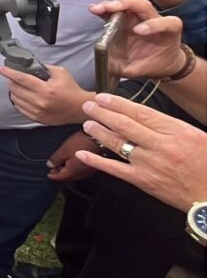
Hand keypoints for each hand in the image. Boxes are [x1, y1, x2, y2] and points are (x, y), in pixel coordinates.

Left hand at [0, 64, 92, 125]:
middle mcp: (40, 102)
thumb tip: (30, 65)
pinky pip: (19, 108)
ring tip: (21, 87)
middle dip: (12, 81)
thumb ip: (44, 67)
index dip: (9, 73)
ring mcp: (37, 112)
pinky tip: (25, 97)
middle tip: (15, 78)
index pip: (21, 79)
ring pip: (15, 99)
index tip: (2, 69)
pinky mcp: (37, 118)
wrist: (80, 108)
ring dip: (15, 91)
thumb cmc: (72, 90)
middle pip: (15, 89)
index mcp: (46, 89)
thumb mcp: (61, 73)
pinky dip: (19, 101)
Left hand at [46, 130, 98, 181]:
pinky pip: (81, 169)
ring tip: (61, 164)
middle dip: (60, 173)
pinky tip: (72, 161)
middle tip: (53, 168)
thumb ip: (55, 159)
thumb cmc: (82, 143)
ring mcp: (89, 170)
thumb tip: (50, 165)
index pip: (60, 178)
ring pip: (75, 173)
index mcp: (74, 172)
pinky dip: (74, 167)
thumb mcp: (64, 150)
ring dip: (67, 170)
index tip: (48, 174)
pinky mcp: (94, 165)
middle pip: (68, 177)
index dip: (53, 176)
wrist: (101, 139)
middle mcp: (82, 174)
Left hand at [75, 93, 206, 211]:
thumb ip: (172, 127)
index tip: (104, 97)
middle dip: (103, 113)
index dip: (118, 103)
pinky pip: (114, 168)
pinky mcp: (143, 180)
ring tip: (86, 124)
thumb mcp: (197, 137)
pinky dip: (96, 161)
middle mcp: (161, 145)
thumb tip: (147, 117)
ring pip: (118, 143)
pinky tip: (82, 154)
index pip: (141, 113)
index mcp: (176, 131)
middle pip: (125, 125)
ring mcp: (150, 163)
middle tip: (88, 105)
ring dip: (99, 132)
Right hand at [88, 0, 184, 79]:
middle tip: (110, 8)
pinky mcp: (129, 18)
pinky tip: (94, 9)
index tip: (138, 31)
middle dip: (126, 5)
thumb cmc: (156, 63)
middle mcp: (156, 19)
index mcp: (169, 32)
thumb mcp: (147, 69)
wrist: (162, 61)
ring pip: (130, 4)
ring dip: (113, 4)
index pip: (167, 23)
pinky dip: (106, 9)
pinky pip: (118, 10)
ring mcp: (141, 17)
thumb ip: (132, 67)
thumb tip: (111, 66)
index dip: (154, 24)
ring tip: (98, 9)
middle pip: (144, 6)